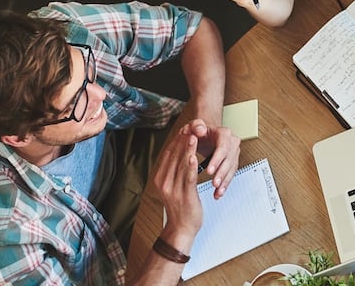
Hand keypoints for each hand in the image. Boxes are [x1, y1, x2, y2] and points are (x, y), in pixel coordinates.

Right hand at [153, 125, 202, 239]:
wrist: (181, 228)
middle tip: (189, 126)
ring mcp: (173, 189)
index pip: (168, 154)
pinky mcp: (184, 195)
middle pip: (174, 157)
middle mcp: (164, 183)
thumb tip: (177, 153)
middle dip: (182, 140)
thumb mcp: (172, 186)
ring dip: (188, 149)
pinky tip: (195, 156)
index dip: (176, 140)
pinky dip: (192, 166)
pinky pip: (188, 178)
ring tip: (193, 136)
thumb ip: (173, 171)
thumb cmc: (180, 207)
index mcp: (159, 178)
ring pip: (181, 164)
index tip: (183, 129)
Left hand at [187, 119, 239, 198]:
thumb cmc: (200, 130)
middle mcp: (232, 143)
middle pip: (229, 160)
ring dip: (224, 182)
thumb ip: (196, 125)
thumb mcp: (195, 126)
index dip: (217, 160)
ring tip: (217, 191)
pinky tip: (219, 192)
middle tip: (214, 183)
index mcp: (224, 134)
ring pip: (231, 169)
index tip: (209, 171)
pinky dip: (224, 184)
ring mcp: (233, 153)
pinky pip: (230, 174)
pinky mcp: (232, 162)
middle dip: (221, 173)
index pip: (223, 147)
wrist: (206, 134)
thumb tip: (200, 129)